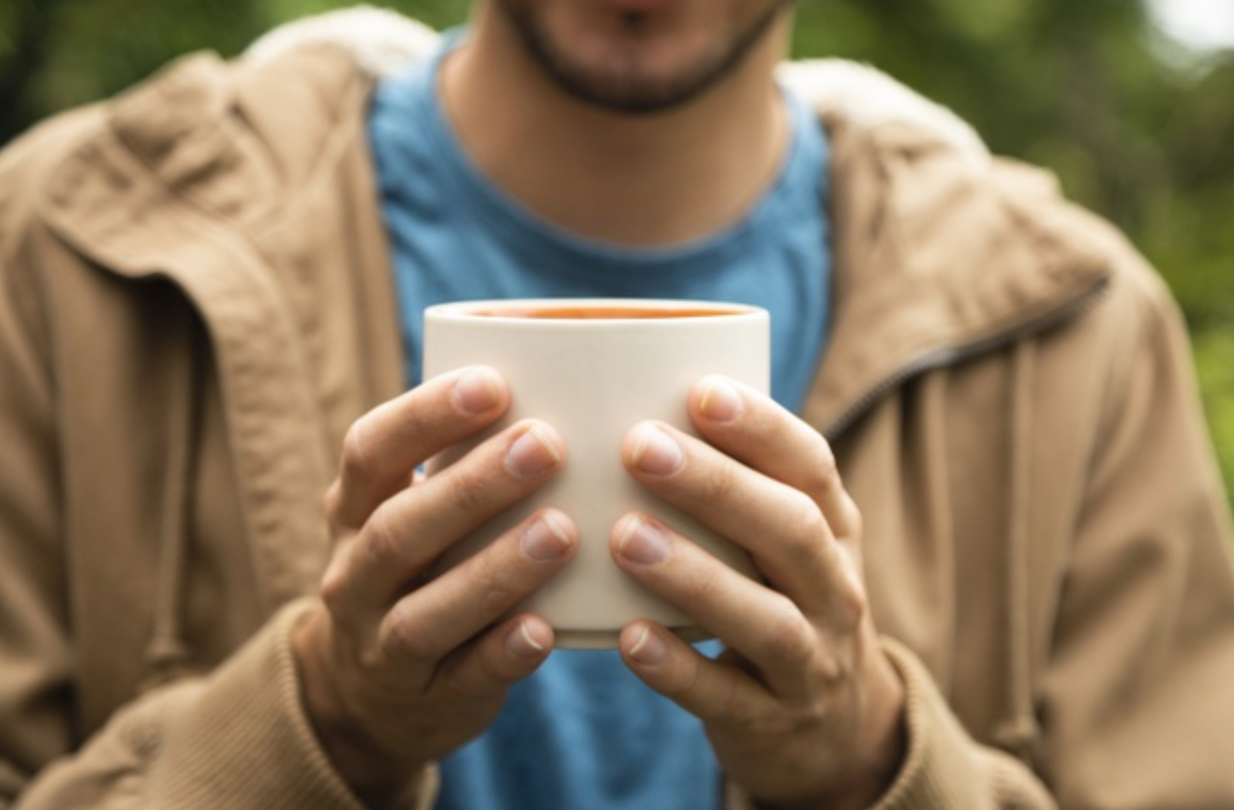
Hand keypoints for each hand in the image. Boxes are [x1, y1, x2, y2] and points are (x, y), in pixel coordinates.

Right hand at [293, 366, 576, 805]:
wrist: (371, 697)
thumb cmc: (423, 570)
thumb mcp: (412, 513)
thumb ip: (458, 465)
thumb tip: (561, 382)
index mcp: (354, 511)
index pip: (370, 452)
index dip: (425, 415)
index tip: (492, 382)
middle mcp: (354, 575)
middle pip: (400, 528)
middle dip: (472, 485)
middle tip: (546, 443)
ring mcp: (381, 645)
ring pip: (426, 611)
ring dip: (495, 568)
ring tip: (562, 530)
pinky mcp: (427, 699)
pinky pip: (462, 677)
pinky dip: (502, 652)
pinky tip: (546, 627)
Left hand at [611, 376, 904, 809]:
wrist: (834, 735)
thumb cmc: (779, 604)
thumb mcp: (783, 547)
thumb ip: (737, 489)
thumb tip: (632, 399)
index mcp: (834, 532)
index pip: (812, 467)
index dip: (762, 427)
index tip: (701, 390)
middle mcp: (836, 593)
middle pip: (792, 531)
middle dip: (718, 485)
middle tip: (638, 446)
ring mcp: (812, 663)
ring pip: (767, 619)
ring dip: (695, 574)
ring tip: (624, 535)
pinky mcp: (773, 724)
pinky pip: (727, 699)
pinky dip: (680, 668)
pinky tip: (628, 637)